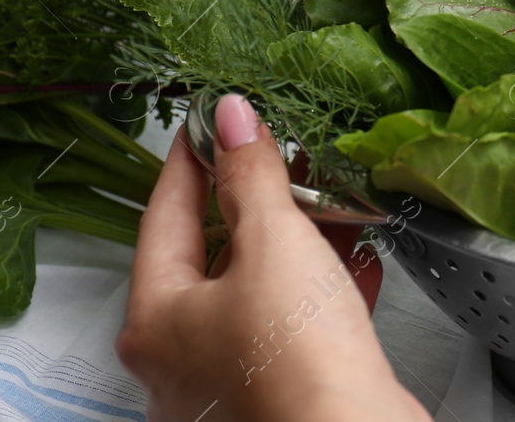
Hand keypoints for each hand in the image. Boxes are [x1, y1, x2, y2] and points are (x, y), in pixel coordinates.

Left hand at [116, 95, 430, 421]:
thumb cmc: (297, 360)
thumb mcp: (274, 242)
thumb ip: (252, 177)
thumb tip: (232, 120)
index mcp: (155, 321)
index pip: (164, 216)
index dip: (192, 160)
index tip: (211, 122)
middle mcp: (181, 359)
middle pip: (212, 255)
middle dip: (256, 202)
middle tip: (279, 154)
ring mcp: (230, 382)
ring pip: (258, 291)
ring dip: (299, 243)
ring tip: (332, 200)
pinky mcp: (283, 395)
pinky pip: (295, 328)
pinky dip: (323, 289)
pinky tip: (358, 262)